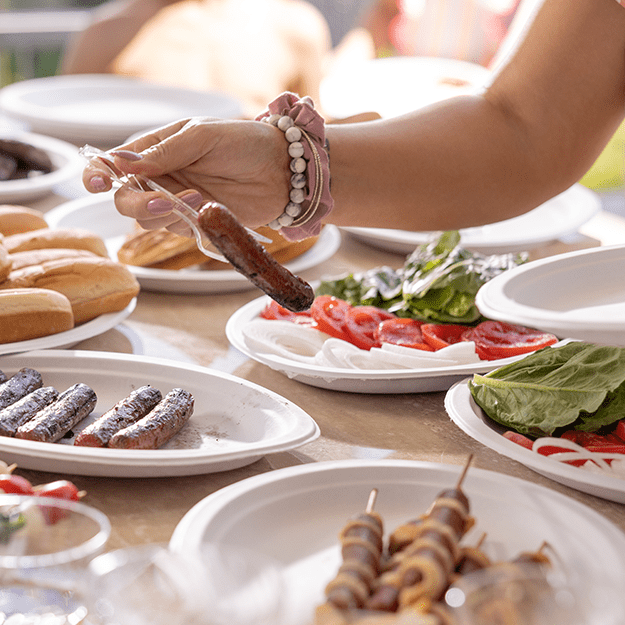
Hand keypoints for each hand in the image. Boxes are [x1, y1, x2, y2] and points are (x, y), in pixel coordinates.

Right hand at [82, 117, 289, 234]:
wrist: (285, 171)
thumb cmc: (245, 142)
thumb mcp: (203, 136)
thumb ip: (164, 151)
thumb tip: (123, 163)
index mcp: (157, 149)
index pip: (115, 164)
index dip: (99, 174)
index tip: (96, 183)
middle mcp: (162, 177)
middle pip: (125, 200)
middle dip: (135, 204)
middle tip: (160, 202)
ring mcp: (178, 202)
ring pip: (148, 221)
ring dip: (165, 214)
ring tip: (198, 198)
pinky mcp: (197, 223)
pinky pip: (177, 231)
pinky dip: (186, 223)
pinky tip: (207, 208)